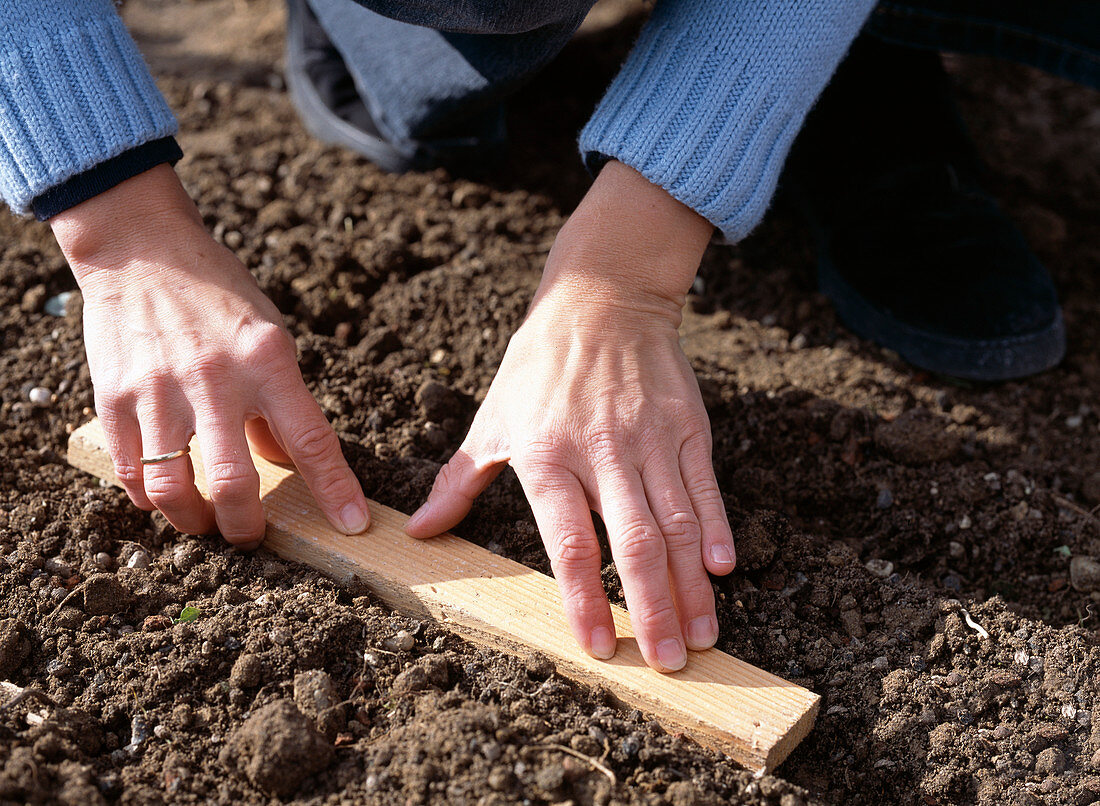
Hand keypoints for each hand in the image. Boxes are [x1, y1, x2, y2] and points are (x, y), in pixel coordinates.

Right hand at [51, 165, 369, 546]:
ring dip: (194, 522)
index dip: (335, 490)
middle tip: (251, 535)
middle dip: (247, 528)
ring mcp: (159, 391)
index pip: (312, 440)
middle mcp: (215, 379)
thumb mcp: (269, 335)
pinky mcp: (113, 398)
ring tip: (206, 522)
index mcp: (267, 361)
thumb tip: (287, 461)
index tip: (352, 526)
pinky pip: (131, 472)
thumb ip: (281, 400)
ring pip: (174, 490)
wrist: (140, 251)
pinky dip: (150, 498)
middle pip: (235, 484)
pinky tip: (164, 495)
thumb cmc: (217, 295)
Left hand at [405, 162, 734, 671]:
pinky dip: (717, 528)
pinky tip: (723, 569)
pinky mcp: (687, 423)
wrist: (602, 296)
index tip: (598, 646)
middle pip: (633, 541)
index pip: (567, 541)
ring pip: (678, 522)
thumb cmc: (538, 365)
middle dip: (654, 607)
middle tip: (666, 663)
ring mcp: (650, 436)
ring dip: (692, 584)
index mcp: (546, 454)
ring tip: (701, 637)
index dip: (583, 596)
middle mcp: (601, 449)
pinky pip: (705, 485)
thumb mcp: (492, 417)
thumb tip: (416, 531)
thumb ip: (458, 480)